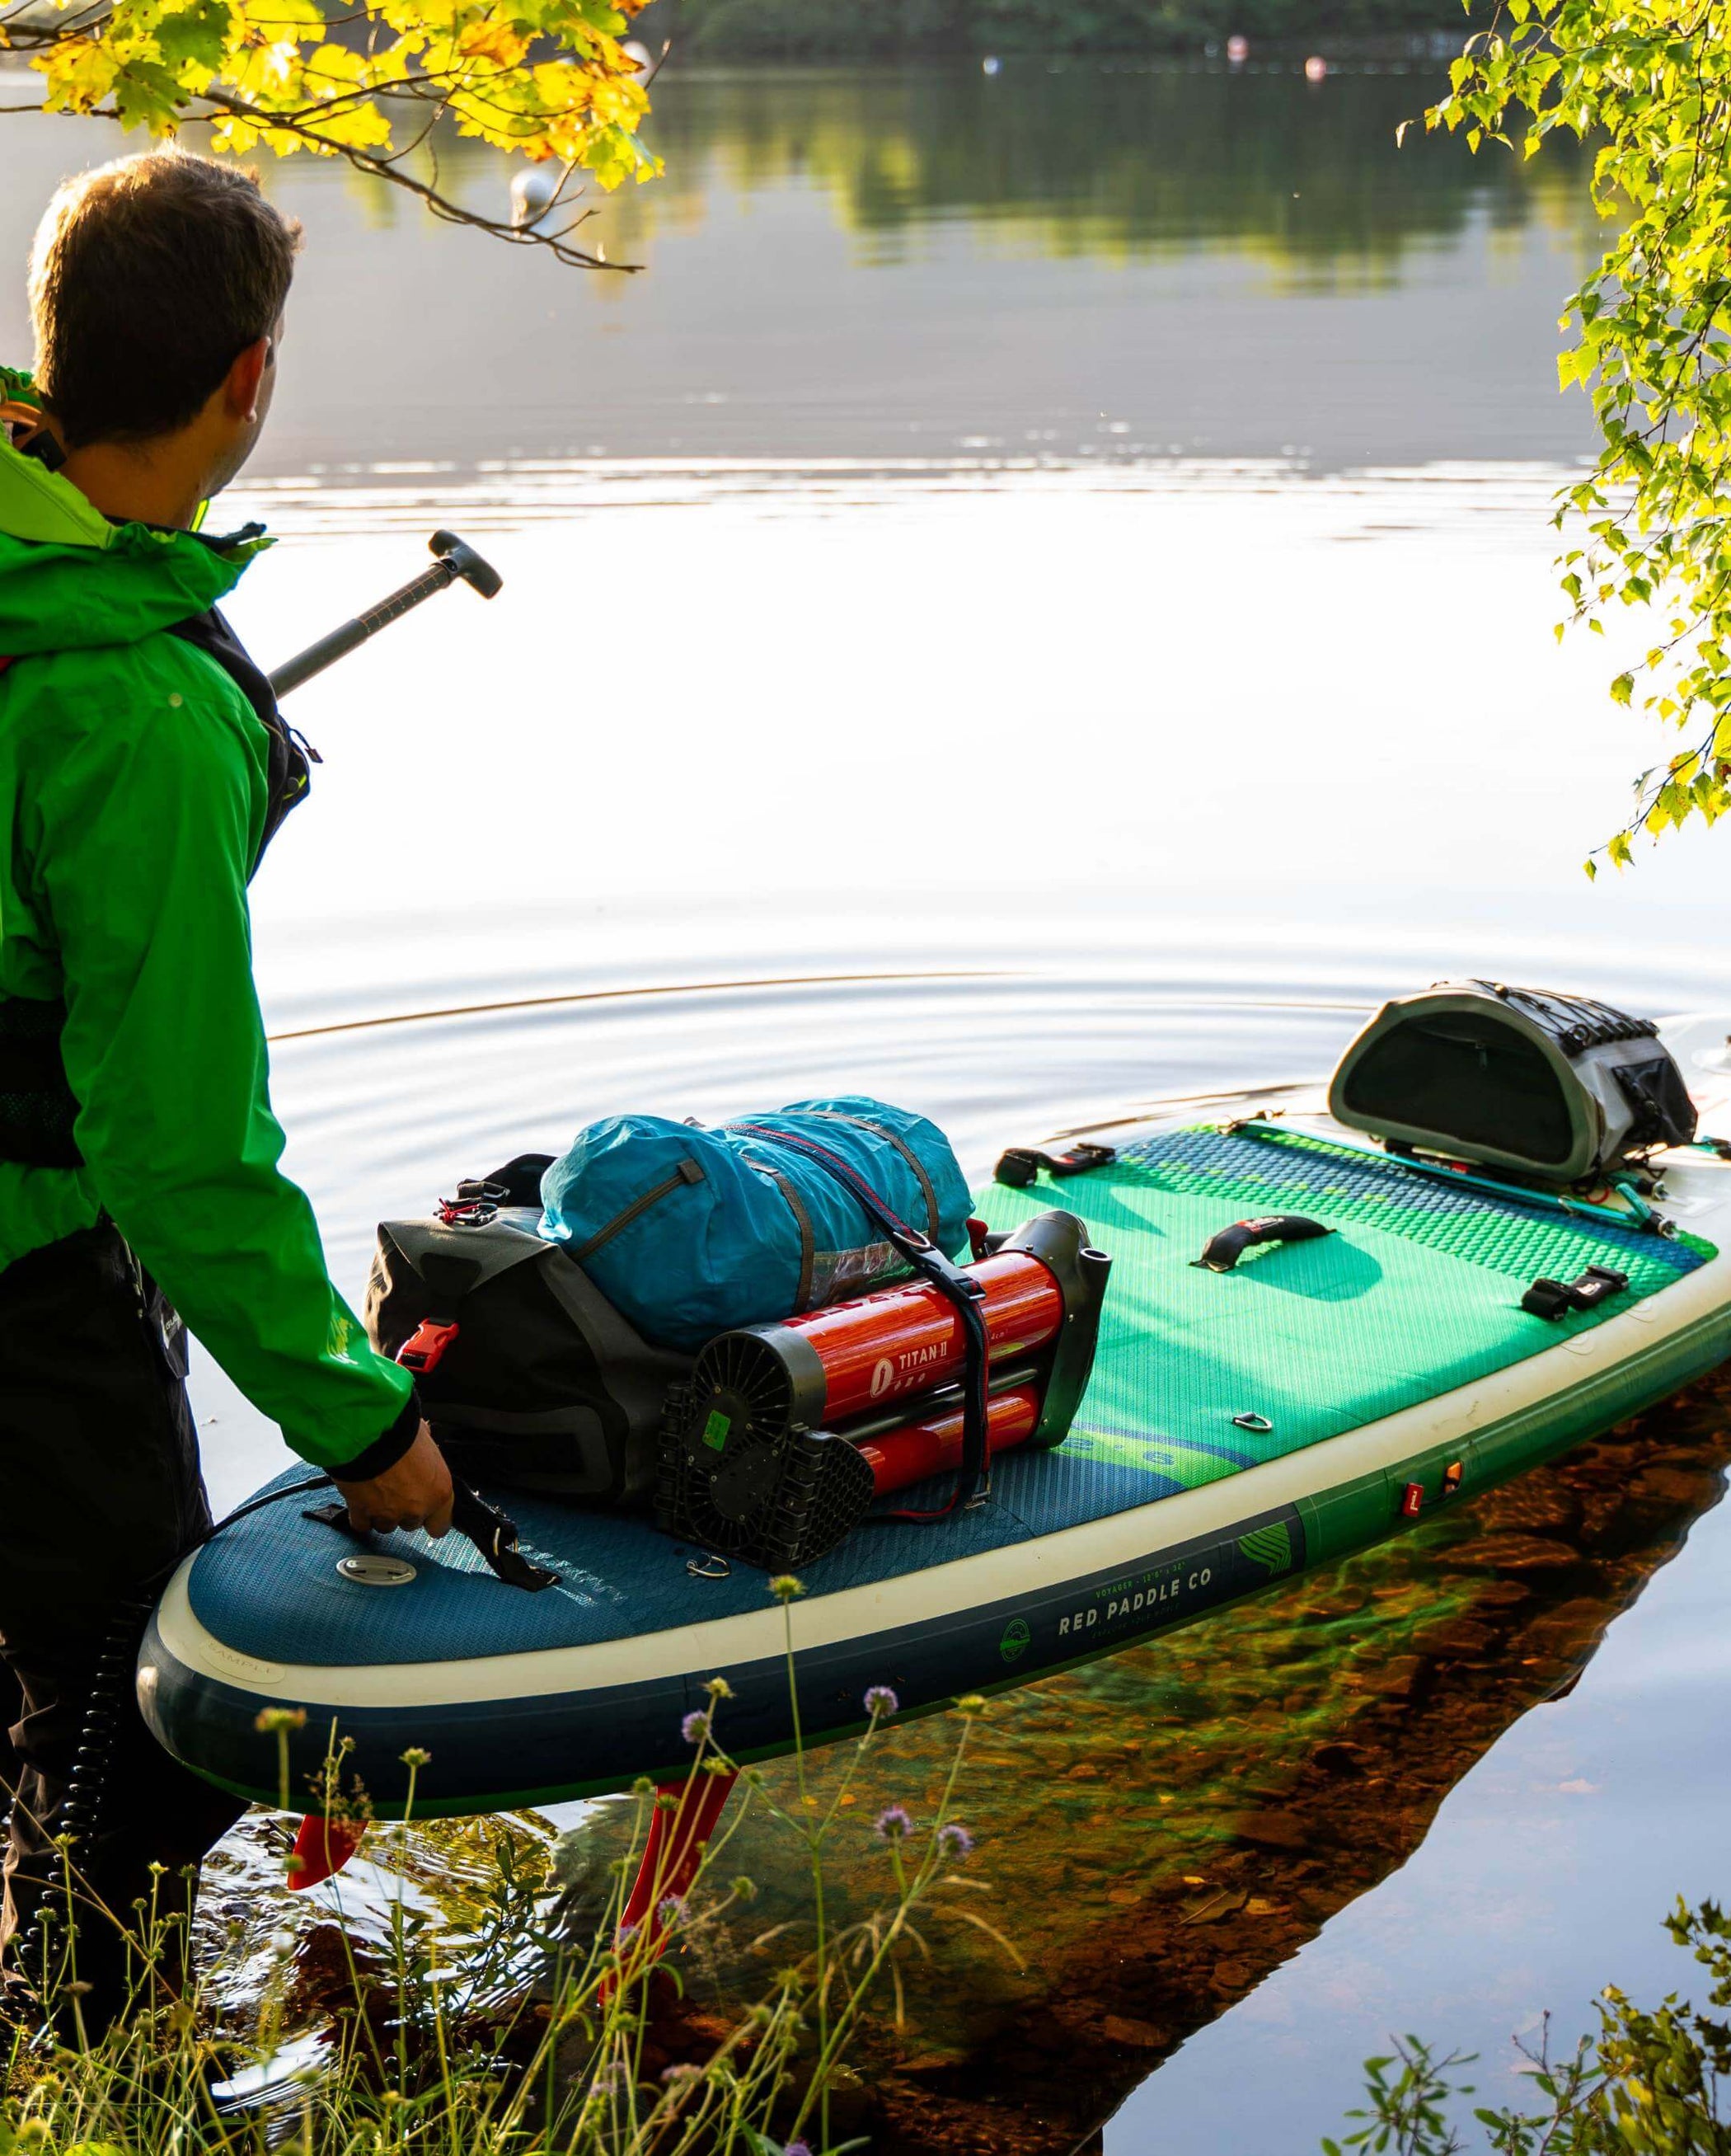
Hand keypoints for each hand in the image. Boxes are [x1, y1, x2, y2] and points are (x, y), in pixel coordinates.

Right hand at [333, 1422, 453, 1537]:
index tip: (425, 1511)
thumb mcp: (424, 1437)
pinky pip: (362, 1524)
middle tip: (395, 1488)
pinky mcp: (363, 1514)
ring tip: (375, 1490)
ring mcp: (389, 1514)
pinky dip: (360, 1515)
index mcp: (439, 1491)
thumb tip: (424, 1439)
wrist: (368, 1435)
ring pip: (386, 1526)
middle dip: (403, 1510)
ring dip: (381, 1513)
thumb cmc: (400, 1432)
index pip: (441, 1524)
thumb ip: (426, 1450)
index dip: (431, 1518)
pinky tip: (359, 1499)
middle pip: (411, 1523)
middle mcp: (417, 1507)